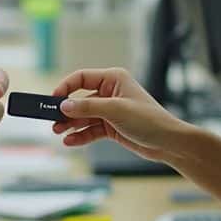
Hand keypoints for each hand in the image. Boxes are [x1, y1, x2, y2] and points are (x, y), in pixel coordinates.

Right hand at [51, 67, 183, 161]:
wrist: (168, 143)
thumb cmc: (149, 120)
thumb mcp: (115, 110)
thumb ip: (88, 107)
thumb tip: (64, 105)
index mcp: (113, 79)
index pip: (81, 78)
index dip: (65, 87)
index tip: (53, 99)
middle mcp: (110, 92)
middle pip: (80, 99)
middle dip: (66, 110)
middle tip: (51, 120)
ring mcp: (110, 111)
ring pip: (83, 116)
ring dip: (70, 124)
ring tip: (58, 132)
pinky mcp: (111, 127)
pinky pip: (90, 129)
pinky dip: (80, 135)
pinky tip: (70, 141)